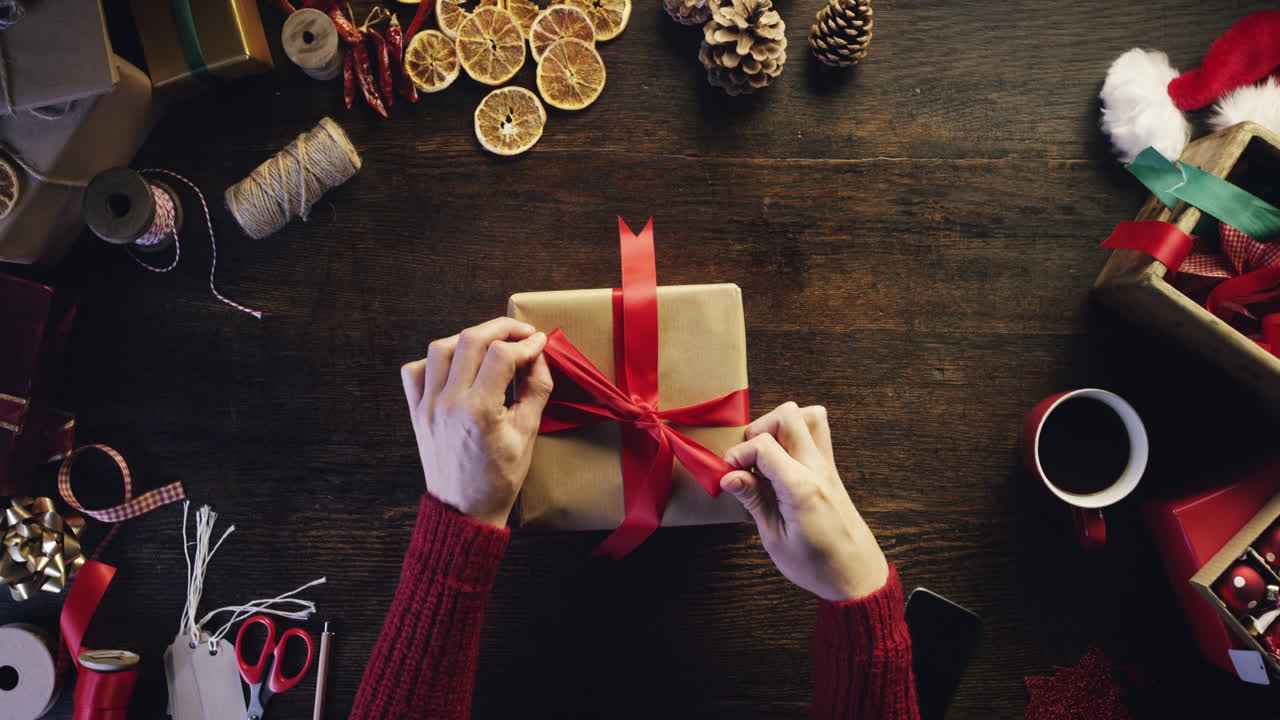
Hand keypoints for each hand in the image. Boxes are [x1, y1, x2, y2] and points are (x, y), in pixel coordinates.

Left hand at [401, 317, 552, 527]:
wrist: (464, 510)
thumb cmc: (498, 478)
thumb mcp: (528, 433)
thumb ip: (536, 389)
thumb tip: (539, 355)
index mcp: (478, 411)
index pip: (501, 354)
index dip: (525, 343)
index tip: (539, 343)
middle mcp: (448, 403)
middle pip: (470, 340)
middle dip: (500, 328)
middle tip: (520, 332)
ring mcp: (427, 406)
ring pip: (440, 348)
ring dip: (468, 338)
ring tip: (490, 344)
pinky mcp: (416, 411)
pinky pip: (415, 370)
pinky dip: (435, 360)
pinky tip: (457, 366)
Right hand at [720, 402, 888, 601]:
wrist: (857, 575)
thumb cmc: (818, 565)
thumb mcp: (775, 539)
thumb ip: (754, 500)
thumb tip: (729, 476)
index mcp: (801, 488)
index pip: (763, 445)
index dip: (737, 455)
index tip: (728, 475)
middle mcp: (818, 469)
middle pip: (788, 414)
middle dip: (759, 429)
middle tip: (748, 460)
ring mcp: (828, 466)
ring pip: (809, 415)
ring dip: (781, 426)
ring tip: (766, 456)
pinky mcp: (831, 470)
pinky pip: (817, 434)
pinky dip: (795, 435)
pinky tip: (781, 464)